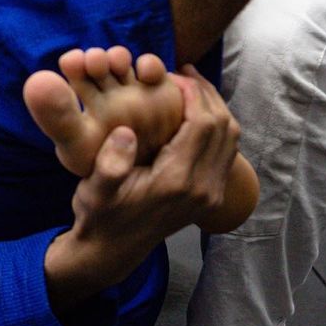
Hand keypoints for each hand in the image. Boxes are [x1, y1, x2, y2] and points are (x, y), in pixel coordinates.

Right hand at [45, 66, 240, 311]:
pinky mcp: (211, 196)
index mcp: (177, 181)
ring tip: (190, 89)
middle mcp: (202, 188)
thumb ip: (110, 164)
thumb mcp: (93, 191)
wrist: (111, 250)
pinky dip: (216, 127)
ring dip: (215, 108)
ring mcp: (210, 194)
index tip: (171, 76)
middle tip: (183, 75)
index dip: (193, 93)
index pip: (204, 124)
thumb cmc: (99, 216)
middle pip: (224, 127)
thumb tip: (126, 132)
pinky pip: (226, 152)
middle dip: (207, 94)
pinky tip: (194, 116)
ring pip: (231, 139)